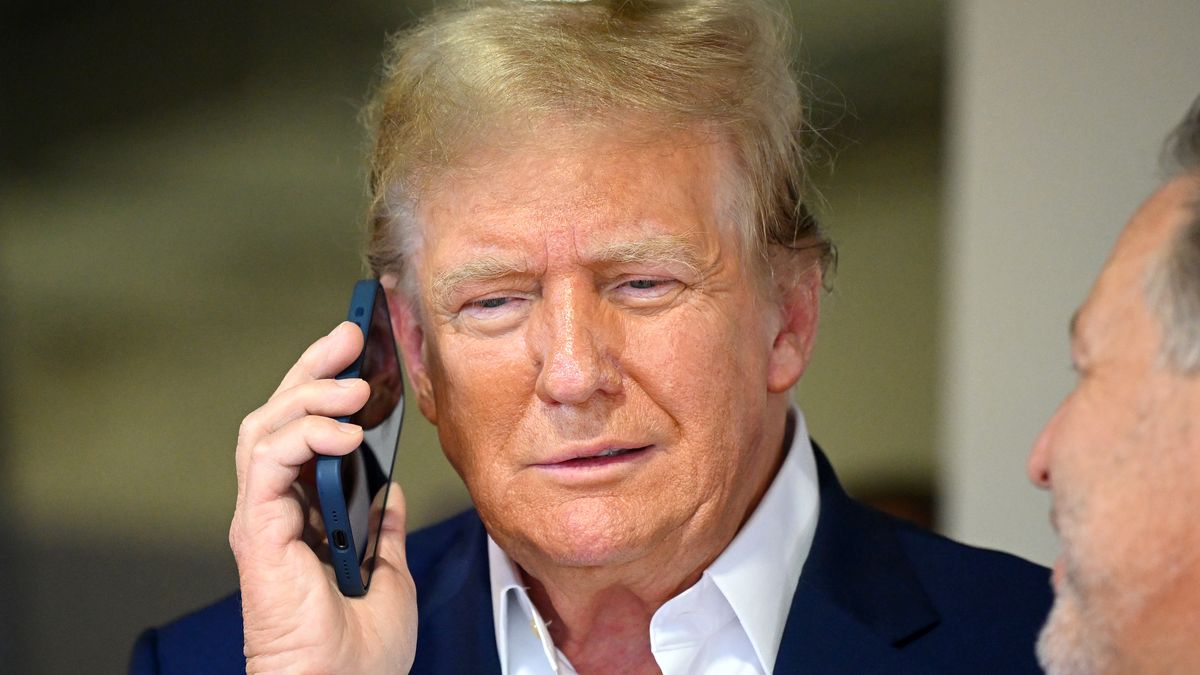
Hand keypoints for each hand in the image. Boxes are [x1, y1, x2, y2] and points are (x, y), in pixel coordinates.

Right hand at [229, 322, 416, 673]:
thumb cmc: (360, 650)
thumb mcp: (388, 570)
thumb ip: (382, 526)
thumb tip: (390, 489)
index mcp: (307, 513)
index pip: (306, 430)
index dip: (328, 386)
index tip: (364, 353)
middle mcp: (279, 508)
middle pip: (279, 415)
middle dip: (313, 368)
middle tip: (349, 335)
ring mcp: (263, 516)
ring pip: (265, 427)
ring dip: (310, 394)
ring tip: (356, 387)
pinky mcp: (258, 530)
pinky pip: (267, 462)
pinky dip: (303, 436)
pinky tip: (344, 433)